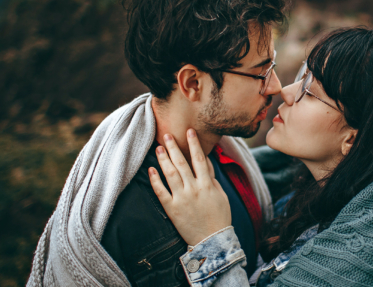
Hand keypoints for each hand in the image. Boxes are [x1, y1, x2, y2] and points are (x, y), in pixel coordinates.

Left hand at [149, 129, 231, 245]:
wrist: (212, 240)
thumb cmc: (219, 217)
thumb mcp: (220, 195)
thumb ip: (212, 178)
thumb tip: (206, 162)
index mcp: (207, 184)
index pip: (199, 159)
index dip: (194, 144)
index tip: (189, 131)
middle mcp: (194, 189)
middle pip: (181, 163)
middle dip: (174, 147)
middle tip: (167, 134)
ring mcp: (182, 198)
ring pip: (170, 174)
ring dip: (163, 159)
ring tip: (158, 147)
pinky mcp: (172, 209)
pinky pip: (161, 192)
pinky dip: (155, 180)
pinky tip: (151, 169)